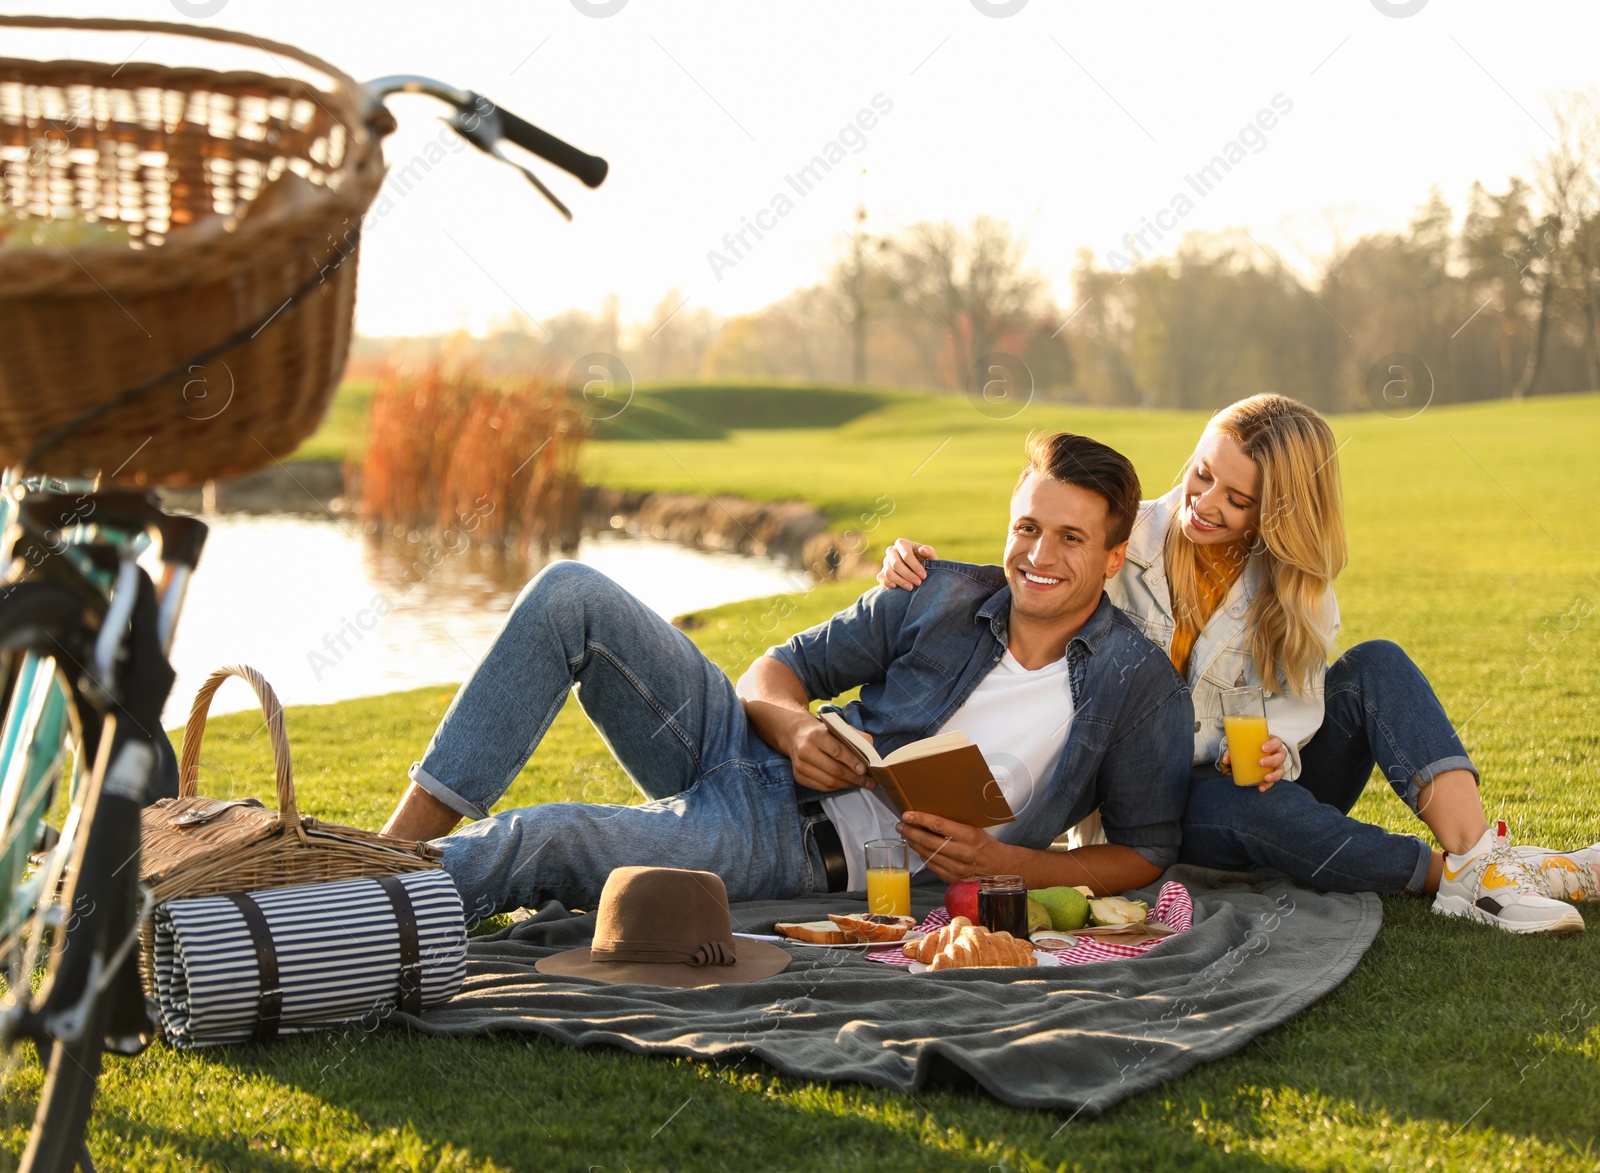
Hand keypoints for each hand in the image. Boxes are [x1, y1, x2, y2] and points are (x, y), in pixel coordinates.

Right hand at [789, 718, 875, 792]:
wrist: (797, 736)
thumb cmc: (823, 733)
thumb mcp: (838, 728)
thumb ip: (856, 737)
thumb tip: (871, 753)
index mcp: (816, 735)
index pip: (836, 751)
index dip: (852, 761)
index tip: (865, 770)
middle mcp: (806, 751)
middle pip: (834, 769)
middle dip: (855, 778)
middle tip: (870, 782)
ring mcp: (801, 766)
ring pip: (829, 781)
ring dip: (849, 785)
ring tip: (862, 784)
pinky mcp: (799, 777)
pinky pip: (823, 787)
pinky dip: (839, 787)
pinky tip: (848, 784)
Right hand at [876, 538, 936, 589]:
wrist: (919, 570)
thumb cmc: (925, 560)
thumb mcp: (930, 555)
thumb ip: (929, 552)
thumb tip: (922, 550)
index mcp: (902, 544)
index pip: (906, 555)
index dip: (915, 566)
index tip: (924, 576)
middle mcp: (891, 551)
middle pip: (896, 564)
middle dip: (907, 574)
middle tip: (918, 583)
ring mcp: (885, 561)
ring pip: (888, 571)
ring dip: (899, 580)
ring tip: (911, 587)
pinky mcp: (882, 572)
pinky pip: (880, 577)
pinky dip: (886, 582)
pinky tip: (895, 587)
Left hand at [897, 811, 1011, 881]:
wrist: (999, 868)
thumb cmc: (985, 844)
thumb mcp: (975, 828)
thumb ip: (955, 824)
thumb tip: (931, 814)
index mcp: (969, 836)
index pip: (939, 825)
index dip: (920, 819)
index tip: (907, 815)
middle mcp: (962, 853)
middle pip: (929, 841)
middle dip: (911, 832)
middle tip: (900, 825)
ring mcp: (956, 868)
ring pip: (927, 855)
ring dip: (914, 844)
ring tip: (906, 836)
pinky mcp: (952, 879)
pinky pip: (931, 866)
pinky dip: (922, 856)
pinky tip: (918, 849)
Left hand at [1221, 736, 1288, 791]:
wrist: (1253, 754)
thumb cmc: (1250, 747)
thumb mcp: (1242, 746)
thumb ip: (1233, 751)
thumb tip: (1226, 760)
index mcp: (1272, 743)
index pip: (1277, 741)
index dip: (1272, 744)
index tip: (1263, 748)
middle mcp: (1277, 753)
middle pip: (1281, 756)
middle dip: (1272, 760)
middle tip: (1261, 762)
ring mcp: (1277, 765)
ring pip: (1281, 770)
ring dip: (1274, 775)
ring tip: (1265, 778)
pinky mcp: (1274, 774)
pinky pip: (1274, 781)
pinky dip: (1268, 785)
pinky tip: (1261, 788)